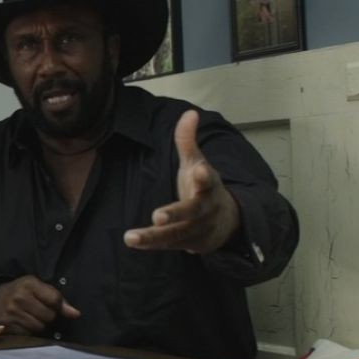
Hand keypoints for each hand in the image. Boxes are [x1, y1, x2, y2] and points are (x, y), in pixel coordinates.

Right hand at [0, 275, 79, 334]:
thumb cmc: (20, 291)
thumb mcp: (37, 287)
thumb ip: (57, 298)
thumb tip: (75, 314)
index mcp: (29, 284)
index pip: (55, 300)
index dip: (59, 306)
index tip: (54, 306)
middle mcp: (19, 297)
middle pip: (49, 316)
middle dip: (48, 316)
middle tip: (39, 311)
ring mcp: (11, 312)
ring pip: (40, 327)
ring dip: (38, 325)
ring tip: (30, 317)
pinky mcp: (6, 325)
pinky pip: (28, 334)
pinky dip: (28, 331)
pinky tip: (22, 323)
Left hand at [123, 110, 240, 253]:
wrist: (228, 221)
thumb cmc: (205, 187)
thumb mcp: (198, 163)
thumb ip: (188, 141)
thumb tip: (189, 113)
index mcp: (208, 186)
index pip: (208, 179)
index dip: (204, 175)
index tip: (199, 170)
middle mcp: (204, 209)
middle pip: (191, 212)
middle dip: (175, 214)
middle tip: (158, 217)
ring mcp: (198, 228)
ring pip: (176, 235)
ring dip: (153, 237)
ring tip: (130, 237)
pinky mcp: (190, 243)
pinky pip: (169, 245)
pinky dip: (152, 245)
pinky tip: (134, 241)